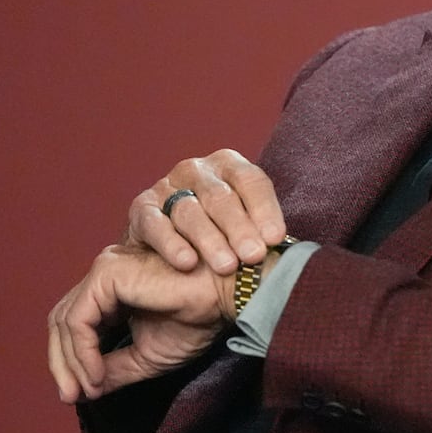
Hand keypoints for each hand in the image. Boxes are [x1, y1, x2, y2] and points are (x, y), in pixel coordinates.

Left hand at [47, 244, 234, 402]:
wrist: (225, 296)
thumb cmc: (198, 318)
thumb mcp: (148, 356)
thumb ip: (115, 369)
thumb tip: (84, 391)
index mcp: (114, 290)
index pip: (75, 324)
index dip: (69, 361)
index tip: (77, 395)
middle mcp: (104, 275)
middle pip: (61, 321)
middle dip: (62, 362)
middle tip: (71, 396)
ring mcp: (103, 271)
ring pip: (65, 320)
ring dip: (71, 361)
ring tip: (89, 389)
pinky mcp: (106, 274)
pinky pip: (79, 320)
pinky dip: (83, 351)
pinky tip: (97, 374)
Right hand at [126, 149, 286, 274]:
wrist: (169, 258)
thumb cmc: (220, 239)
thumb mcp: (245, 229)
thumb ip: (262, 232)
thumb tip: (289, 250)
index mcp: (229, 167)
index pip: (251, 181)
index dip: (265, 209)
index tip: (276, 238)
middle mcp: (198, 171)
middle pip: (221, 197)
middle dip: (239, 228)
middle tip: (253, 256)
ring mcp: (167, 187)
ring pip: (189, 211)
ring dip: (210, 240)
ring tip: (226, 266)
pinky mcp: (142, 208)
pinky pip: (155, 224)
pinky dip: (171, 243)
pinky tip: (187, 262)